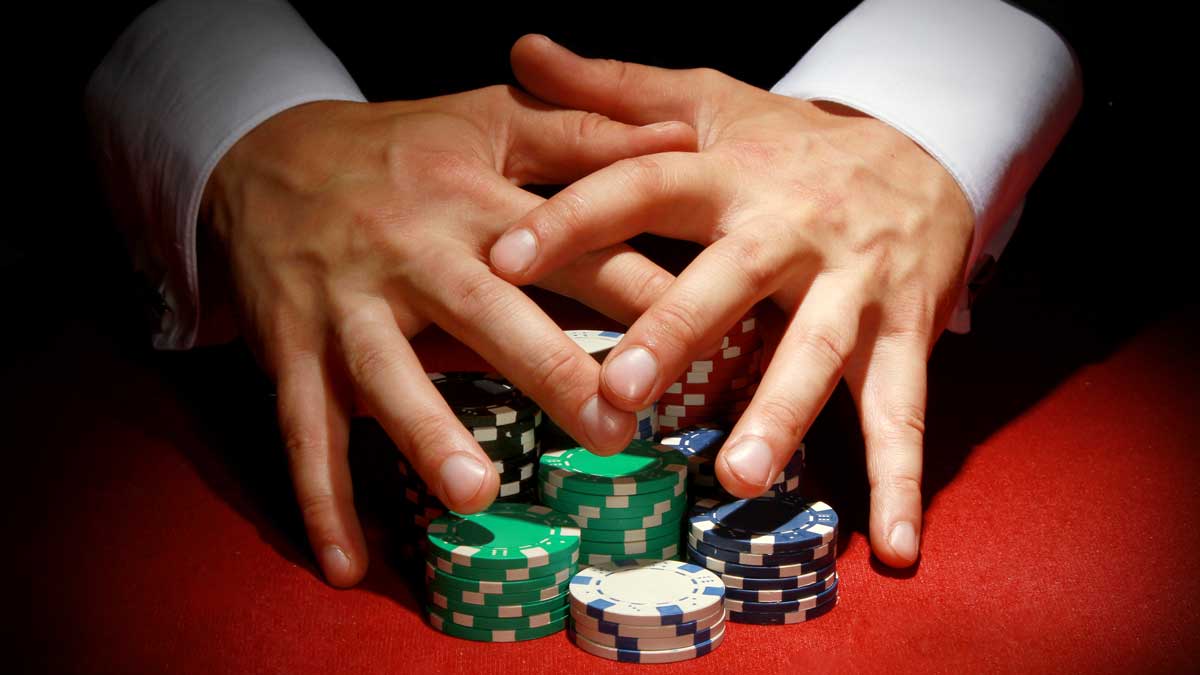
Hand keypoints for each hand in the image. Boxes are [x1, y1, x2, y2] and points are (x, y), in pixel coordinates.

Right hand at [202, 87, 695, 585]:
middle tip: (615, 430)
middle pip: (484, 310)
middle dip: (549, 368)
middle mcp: (411, 252)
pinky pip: (303, 429)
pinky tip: (345, 566)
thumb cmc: (400, 146)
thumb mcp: (491, 117)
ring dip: (425, 433)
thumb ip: (588, 131)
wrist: (259, 153)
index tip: (701, 328)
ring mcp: (345, 305)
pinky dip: (320, 499)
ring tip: (476, 493)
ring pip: (383, 374)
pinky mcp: (292, 349)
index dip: (634, 283)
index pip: (567, 241)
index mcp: (472, 198)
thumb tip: (688, 133)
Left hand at [489, 36, 975, 566]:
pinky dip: (902, 481)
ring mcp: (855, 285)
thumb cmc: (787, 141)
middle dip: (677, 333)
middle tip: (618, 389)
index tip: (501, 260)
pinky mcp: (907, 330)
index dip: (573, 218)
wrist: (924, 145)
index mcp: (729, 174)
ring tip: (735, 474)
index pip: (641, 185)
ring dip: (781, 414)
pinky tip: (896, 548)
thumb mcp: (704, 104)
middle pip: (729, 280)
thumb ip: (612, 92)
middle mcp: (791, 228)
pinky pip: (905, 410)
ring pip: (817, 352)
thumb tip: (519, 50)